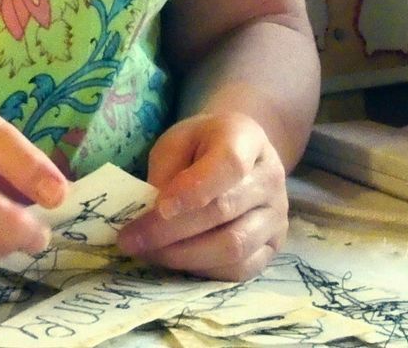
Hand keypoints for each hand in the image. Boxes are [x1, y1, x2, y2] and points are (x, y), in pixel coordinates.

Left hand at [115, 111, 286, 279]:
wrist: (237, 154)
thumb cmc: (201, 145)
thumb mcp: (177, 140)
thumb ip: (166, 171)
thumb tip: (151, 215)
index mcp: (246, 137)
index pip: (228, 164)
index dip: (193, 189)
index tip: (159, 207)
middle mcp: (270, 177)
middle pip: (224, 210)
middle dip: (171, 230)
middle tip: (131, 239)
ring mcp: (276, 215)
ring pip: (233, 247)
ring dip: (184, 256)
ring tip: (149, 253)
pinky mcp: (272, 247)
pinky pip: (239, 270)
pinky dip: (203, 270)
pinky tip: (176, 260)